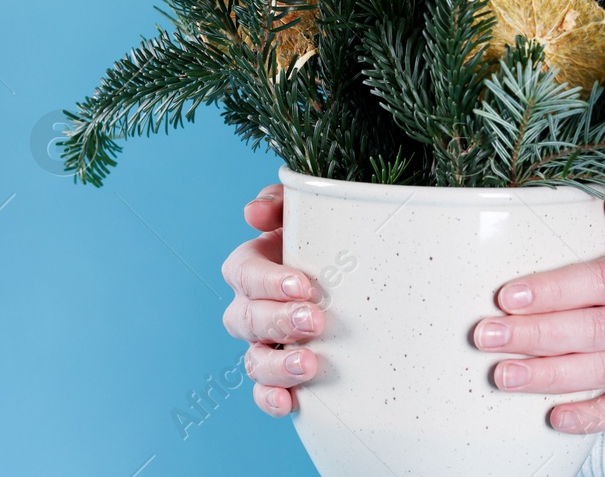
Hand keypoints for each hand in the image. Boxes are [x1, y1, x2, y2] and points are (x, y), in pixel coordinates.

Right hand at [220, 183, 321, 417]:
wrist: (362, 280)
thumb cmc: (330, 243)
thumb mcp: (312, 215)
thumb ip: (283, 201)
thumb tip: (254, 212)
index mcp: (255, 265)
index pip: (242, 271)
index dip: (267, 280)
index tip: (303, 285)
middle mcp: (252, 306)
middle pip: (245, 317)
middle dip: (278, 321)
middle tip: (315, 321)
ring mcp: (264, 344)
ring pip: (252, 359)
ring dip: (275, 364)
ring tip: (307, 365)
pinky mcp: (282, 375)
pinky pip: (264, 392)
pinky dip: (271, 398)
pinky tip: (289, 403)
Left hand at [472, 185, 604, 433]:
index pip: (601, 282)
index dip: (554, 291)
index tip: (508, 296)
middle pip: (592, 331)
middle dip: (535, 336)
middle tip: (486, 336)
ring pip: (600, 370)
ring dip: (549, 377)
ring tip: (502, 376)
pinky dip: (591, 417)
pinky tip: (553, 419)